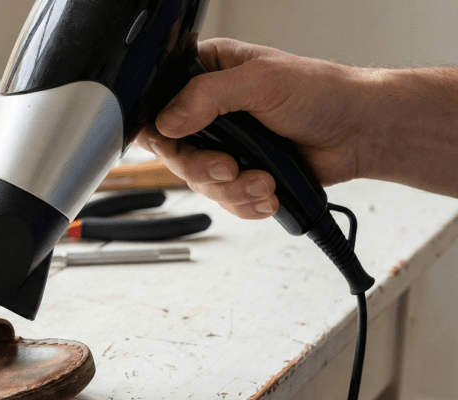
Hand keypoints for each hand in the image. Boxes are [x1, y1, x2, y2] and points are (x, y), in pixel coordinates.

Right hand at [137, 38, 369, 218]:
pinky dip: (247, 203)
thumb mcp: (261, 82)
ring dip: (232, 191)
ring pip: (200, 183)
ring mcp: (225, 146)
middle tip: (229, 169)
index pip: (158, 107)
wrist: (360, 132)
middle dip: (203, 169)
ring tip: (264, 181)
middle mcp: (209, 112)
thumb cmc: (322, 93)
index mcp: (206, 75)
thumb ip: (208, 96)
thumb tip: (168, 120)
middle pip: (174, 154)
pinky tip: (270, 191)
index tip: (177, 146)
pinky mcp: (241, 175)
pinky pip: (225, 202)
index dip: (162, 133)